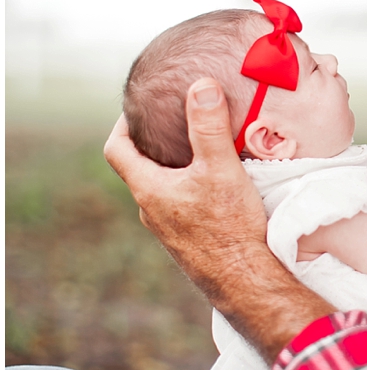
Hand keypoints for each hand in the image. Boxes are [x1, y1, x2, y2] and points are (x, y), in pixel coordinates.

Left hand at [104, 78, 332, 361]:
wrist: (247, 283)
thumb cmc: (229, 228)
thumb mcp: (220, 169)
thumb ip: (208, 126)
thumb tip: (200, 86)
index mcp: (148, 190)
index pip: (117, 150)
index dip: (121, 124)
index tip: (137, 106)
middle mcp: (151, 211)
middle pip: (140, 168)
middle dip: (154, 141)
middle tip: (175, 117)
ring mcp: (170, 230)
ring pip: (164, 188)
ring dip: (175, 166)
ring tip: (200, 145)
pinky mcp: (189, 241)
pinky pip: (182, 205)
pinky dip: (191, 187)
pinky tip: (219, 182)